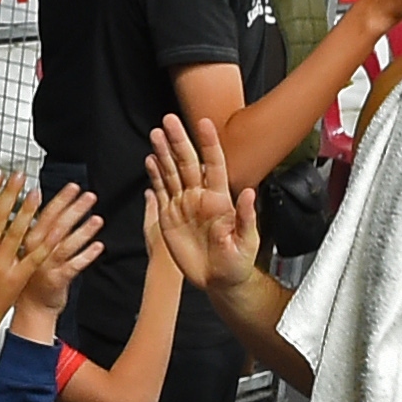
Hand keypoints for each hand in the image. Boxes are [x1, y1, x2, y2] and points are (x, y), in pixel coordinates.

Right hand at [14, 183, 103, 310]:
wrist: (32, 308)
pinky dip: (86, 255)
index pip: (45, 214)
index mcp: (30, 240)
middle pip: (57, 226)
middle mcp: (37, 251)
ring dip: (83, 231)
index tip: (73, 187)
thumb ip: (41, 228)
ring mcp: (47, 266)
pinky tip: (98, 246)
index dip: (61, 199)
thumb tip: (56, 205)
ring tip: (97, 219)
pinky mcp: (57, 280)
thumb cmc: (33, 275)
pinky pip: (74, 266)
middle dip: (74, 209)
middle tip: (89, 196)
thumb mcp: (30, 249)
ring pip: (66, 244)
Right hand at [145, 115, 257, 291]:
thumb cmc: (237, 262)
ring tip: (156, 133)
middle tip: (169, 120)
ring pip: (172, 172)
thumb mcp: (247, 242)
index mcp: (220, 199)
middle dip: (179, 141)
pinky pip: (161, 191)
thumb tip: (250, 195)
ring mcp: (184, 204)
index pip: (214, 164)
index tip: (204, 123)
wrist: (219, 280)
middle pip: (188, 163)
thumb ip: (246, 218)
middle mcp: (201, 197)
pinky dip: (155, 175)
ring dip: (164, 152)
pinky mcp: (170, 217)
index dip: (209, 144)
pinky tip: (151, 159)